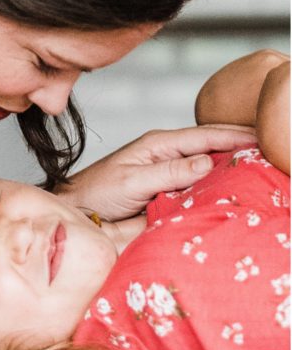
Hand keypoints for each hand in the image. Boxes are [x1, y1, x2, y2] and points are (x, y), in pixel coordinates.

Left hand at [61, 124, 257, 219]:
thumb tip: (207, 161)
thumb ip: (169, 172)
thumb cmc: (96, 193)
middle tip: (275, 149)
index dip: (236, 135)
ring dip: (233, 166)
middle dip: (242, 145)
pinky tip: (235, 191)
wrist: (78, 214)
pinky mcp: (170, 194)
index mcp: (159, 144)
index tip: (264, 136)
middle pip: (213, 147)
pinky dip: (218, 187)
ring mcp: (170, 175)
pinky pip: (199, 188)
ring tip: (264, 167)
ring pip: (209, 167)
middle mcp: (168, 155)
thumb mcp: (133, 181)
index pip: (205, 135)